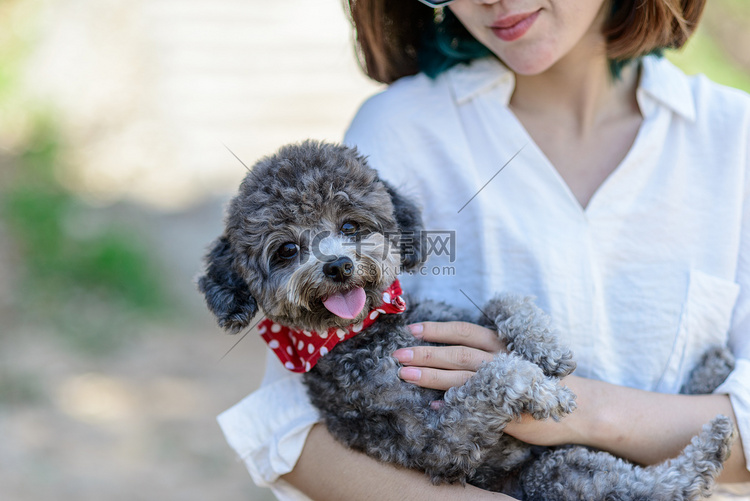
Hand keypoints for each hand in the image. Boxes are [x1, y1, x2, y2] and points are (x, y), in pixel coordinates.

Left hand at [393, 320, 577, 445]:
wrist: (581, 406)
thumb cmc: (543, 380)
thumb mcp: (517, 357)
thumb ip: (488, 354)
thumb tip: (449, 355)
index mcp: (503, 343)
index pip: (465, 331)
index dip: (437, 329)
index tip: (413, 329)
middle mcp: (502, 359)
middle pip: (456, 352)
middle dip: (424, 353)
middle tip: (398, 355)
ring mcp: (506, 383)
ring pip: (461, 376)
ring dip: (430, 376)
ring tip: (406, 375)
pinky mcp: (509, 408)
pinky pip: (476, 405)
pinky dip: (454, 405)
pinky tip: (435, 407)